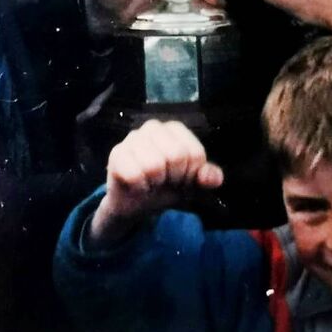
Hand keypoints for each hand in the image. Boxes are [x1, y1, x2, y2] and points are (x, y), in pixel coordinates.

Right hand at [89, 120, 223, 246]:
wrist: (135, 204)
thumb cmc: (165, 187)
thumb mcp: (192, 184)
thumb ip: (207, 179)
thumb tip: (214, 179)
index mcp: (175, 129)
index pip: (195, 154)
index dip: (190, 174)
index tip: (181, 179)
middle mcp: (153, 127)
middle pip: (176, 155)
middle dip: (173, 177)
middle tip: (164, 181)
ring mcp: (133, 138)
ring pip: (154, 165)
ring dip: (154, 183)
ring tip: (150, 182)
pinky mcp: (117, 154)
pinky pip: (134, 174)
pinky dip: (140, 187)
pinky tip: (137, 185)